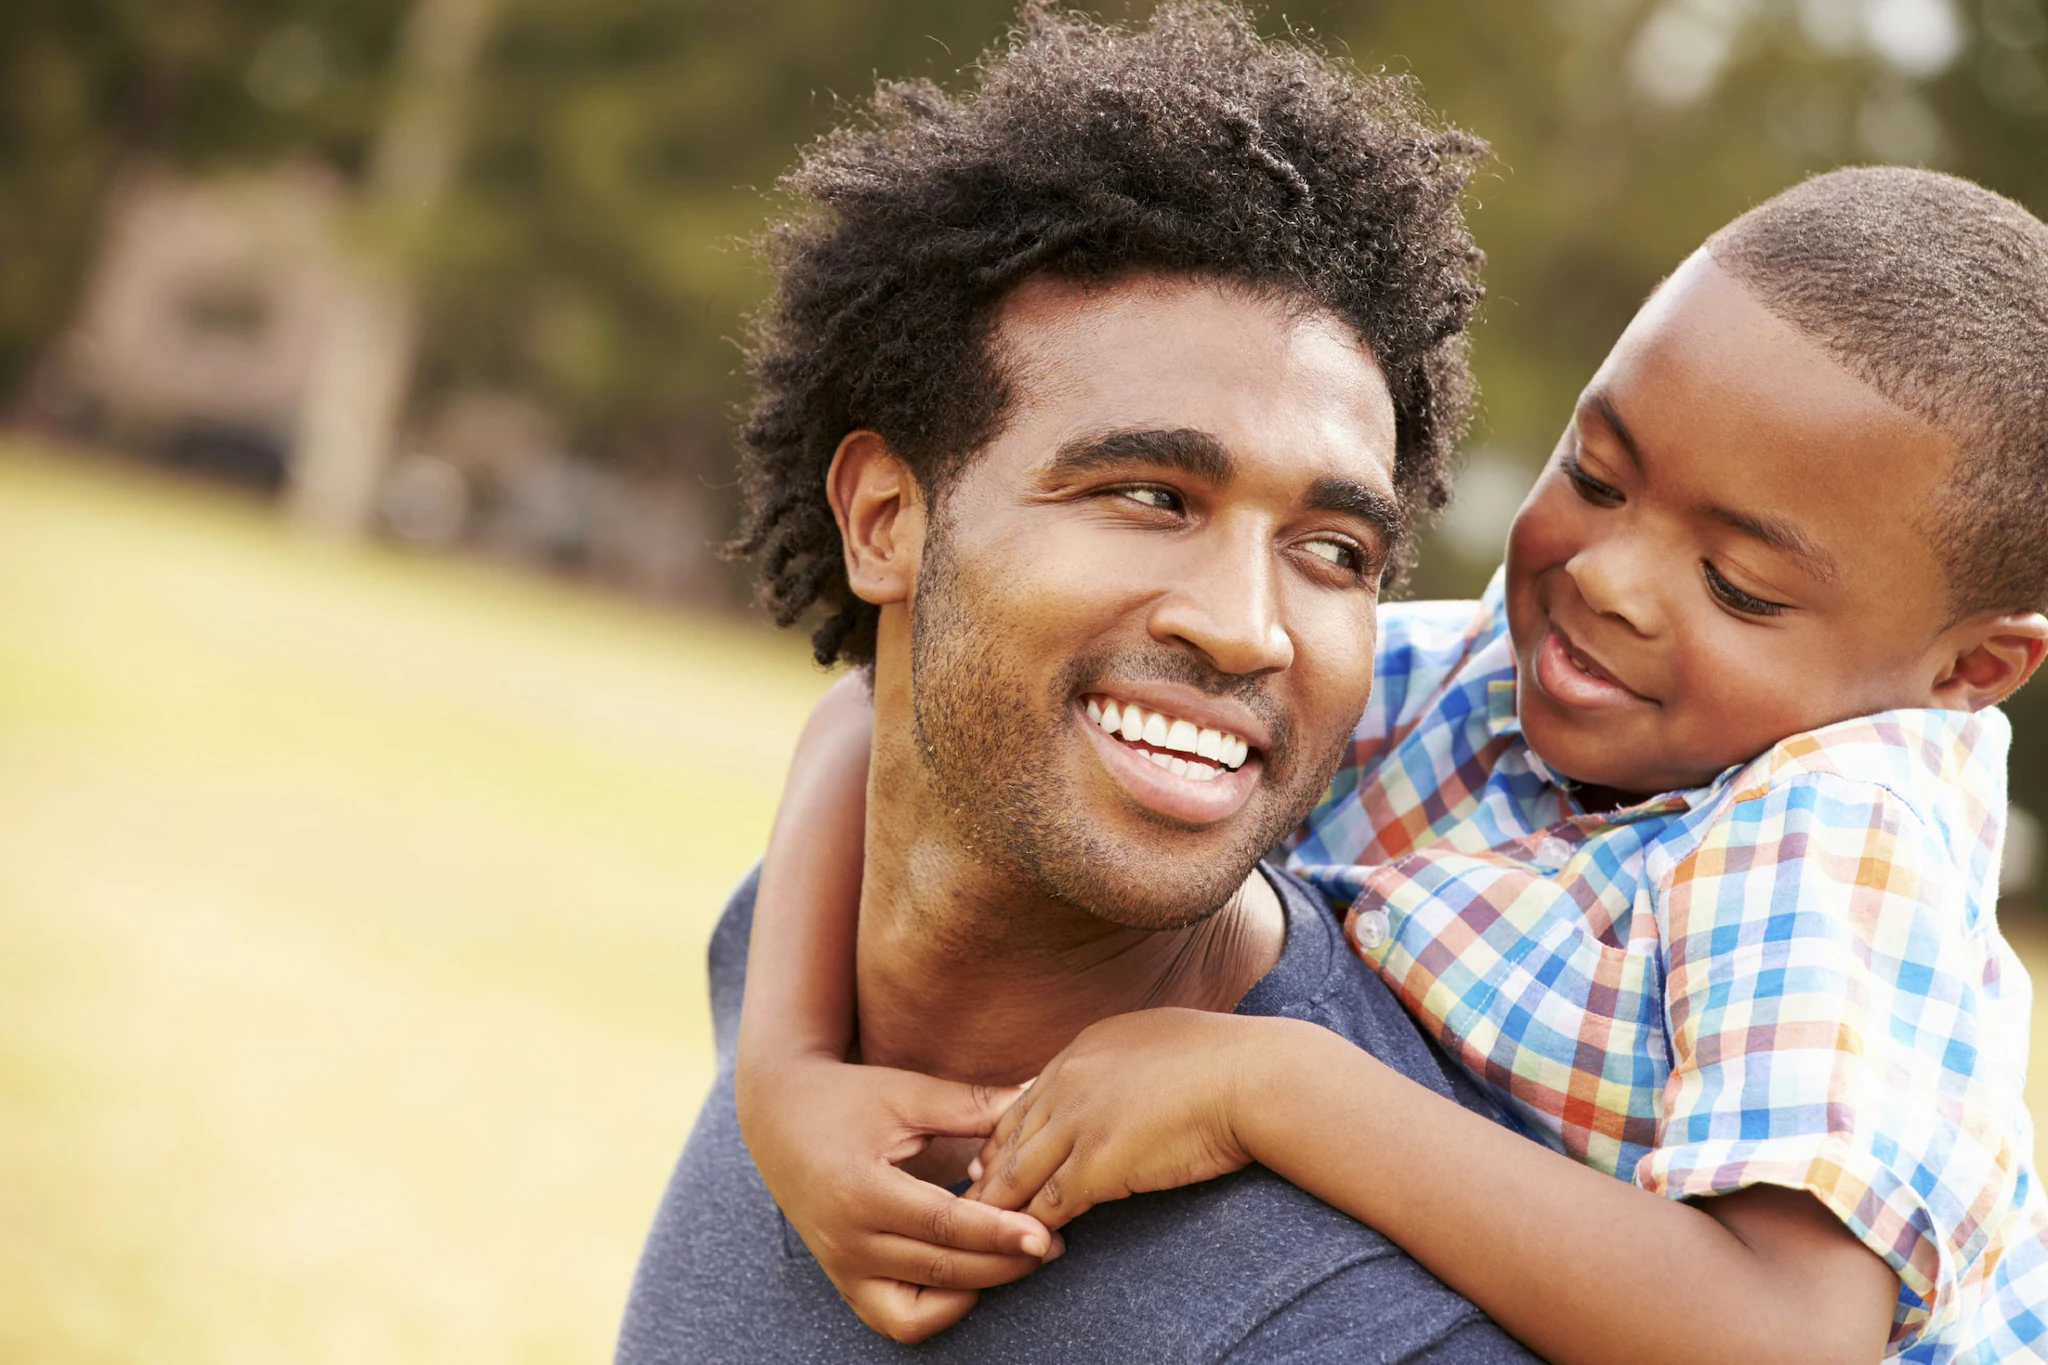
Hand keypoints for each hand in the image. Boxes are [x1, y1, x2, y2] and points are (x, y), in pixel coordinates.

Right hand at [735, 1051, 1059, 1343]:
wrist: (778, 1117)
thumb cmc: (846, 1099)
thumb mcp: (905, 1093)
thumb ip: (970, 1105)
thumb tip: (1037, 1096)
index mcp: (861, 1191)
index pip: (943, 1225)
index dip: (997, 1233)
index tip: (1044, 1232)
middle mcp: (848, 1240)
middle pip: (941, 1270)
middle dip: (1003, 1263)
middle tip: (1052, 1243)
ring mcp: (842, 1268)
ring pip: (922, 1307)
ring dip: (979, 1287)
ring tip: (1020, 1258)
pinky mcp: (845, 1281)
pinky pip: (896, 1319)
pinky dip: (938, 1311)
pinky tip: (973, 1277)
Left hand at [964, 1009, 1268, 1229]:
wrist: (1255, 1075)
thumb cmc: (1227, 1059)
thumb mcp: (1159, 1037)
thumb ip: (1127, 1057)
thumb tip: (1130, 1071)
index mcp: (1082, 1049)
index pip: (1026, 1098)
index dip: (1006, 1133)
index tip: (990, 1156)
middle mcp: (1069, 1080)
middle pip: (1010, 1135)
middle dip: (989, 1171)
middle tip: (969, 1198)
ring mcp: (1078, 1122)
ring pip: (1018, 1173)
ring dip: (998, 1206)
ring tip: (981, 1232)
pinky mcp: (1096, 1163)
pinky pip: (1049, 1204)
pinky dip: (1033, 1228)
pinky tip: (1028, 1246)